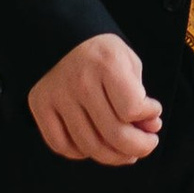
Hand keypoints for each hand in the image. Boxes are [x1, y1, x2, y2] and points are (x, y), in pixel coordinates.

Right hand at [28, 34, 163, 165]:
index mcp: (106, 64)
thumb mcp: (129, 63)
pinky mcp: (40, 106)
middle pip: (114, 135)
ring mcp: (58, 96)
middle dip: (139, 147)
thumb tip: (149, 128)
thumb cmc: (102, 53)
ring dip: (114, 156)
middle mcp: (80, 81)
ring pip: (90, 146)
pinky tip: (94, 145)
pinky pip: (61, 145)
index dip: (149, 117)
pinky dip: (81, 153)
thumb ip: (141, 97)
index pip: (132, 109)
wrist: (63, 36)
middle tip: (146, 145)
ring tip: (126, 152)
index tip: (153, 112)